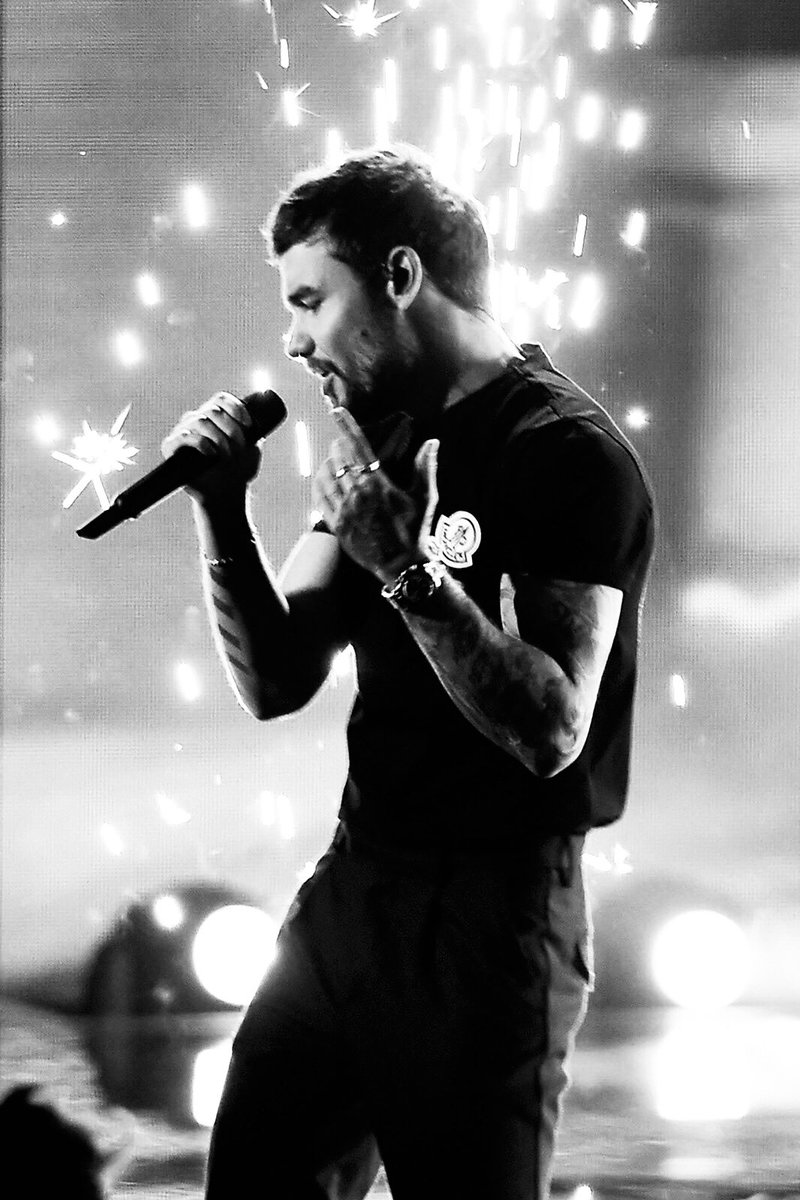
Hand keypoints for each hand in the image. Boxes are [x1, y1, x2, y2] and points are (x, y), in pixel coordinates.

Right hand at [161, 392, 260, 504]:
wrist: (224, 495)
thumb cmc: (238, 471)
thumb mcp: (252, 450)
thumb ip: (256, 432)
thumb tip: (261, 415)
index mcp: (215, 417)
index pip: (221, 399)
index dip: (236, 408)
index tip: (249, 426)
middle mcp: (197, 420)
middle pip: (214, 410)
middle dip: (231, 429)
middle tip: (239, 448)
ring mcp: (183, 432)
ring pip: (201, 421)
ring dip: (219, 438)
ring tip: (227, 456)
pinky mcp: (171, 447)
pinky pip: (184, 436)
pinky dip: (201, 443)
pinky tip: (211, 454)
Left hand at [314, 407, 439, 584]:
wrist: (402, 565)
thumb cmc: (415, 530)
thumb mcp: (426, 497)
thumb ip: (426, 467)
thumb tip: (432, 441)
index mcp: (378, 484)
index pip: (358, 447)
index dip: (347, 426)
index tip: (337, 411)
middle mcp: (358, 495)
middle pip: (339, 459)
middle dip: (338, 446)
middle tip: (341, 443)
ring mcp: (345, 511)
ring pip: (327, 477)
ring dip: (328, 463)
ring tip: (333, 460)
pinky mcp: (337, 525)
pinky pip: (320, 498)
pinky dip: (319, 484)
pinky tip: (322, 480)